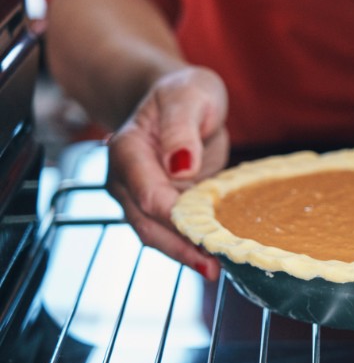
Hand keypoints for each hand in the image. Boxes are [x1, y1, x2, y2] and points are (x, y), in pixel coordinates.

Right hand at [106, 66, 229, 279]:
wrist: (179, 100)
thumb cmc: (184, 94)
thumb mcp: (189, 95)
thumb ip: (181, 128)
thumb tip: (181, 165)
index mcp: (127, 149)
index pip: (149, 194)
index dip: (176, 217)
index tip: (205, 231)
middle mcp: (126, 179)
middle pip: (148, 224)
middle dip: (180, 247)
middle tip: (213, 265)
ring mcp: (140, 196)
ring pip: (157, 235)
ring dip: (185, 254)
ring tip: (216, 268)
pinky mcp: (159, 207)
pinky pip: (171, 232)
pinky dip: (190, 246)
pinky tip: (213, 256)